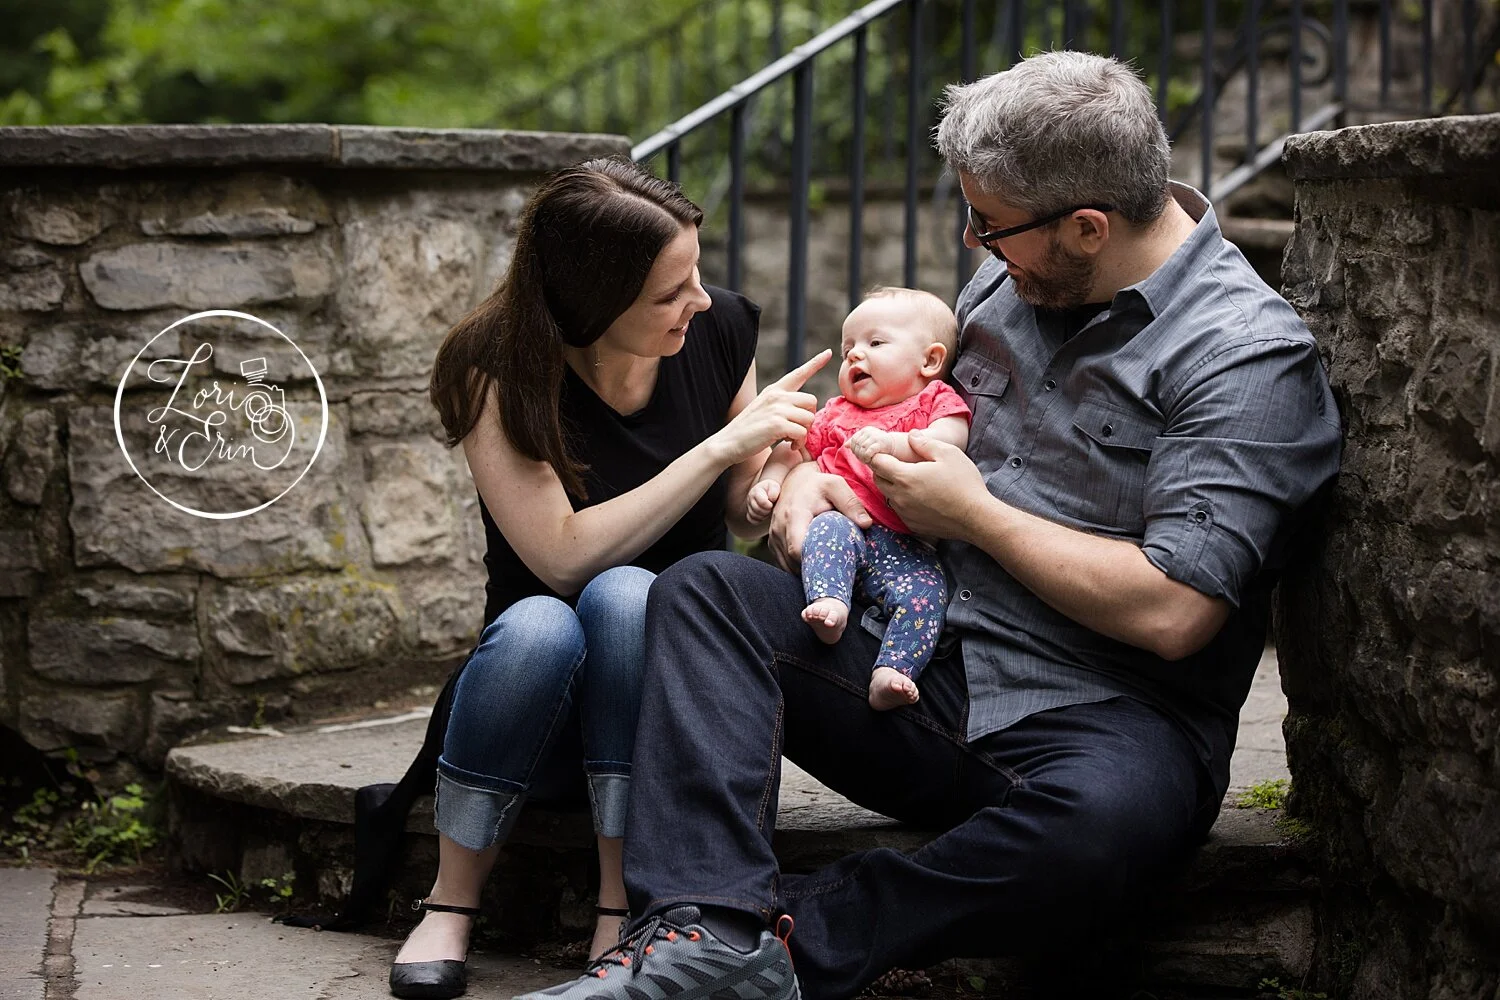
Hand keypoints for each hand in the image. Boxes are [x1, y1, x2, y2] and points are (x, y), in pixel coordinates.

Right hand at [710, 350, 829, 465]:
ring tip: (792, 440)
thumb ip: (782, 405)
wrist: (727, 443)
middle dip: (808, 418)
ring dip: (804, 433)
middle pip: (811, 401)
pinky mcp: (777, 424)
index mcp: (774, 390)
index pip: (798, 373)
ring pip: (809, 417)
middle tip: (797, 431)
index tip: (829, 353)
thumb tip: (803, 410)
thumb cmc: (747, 431)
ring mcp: (776, 409)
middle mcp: (776, 396)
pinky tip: (789, 446)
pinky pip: (802, 432)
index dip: (815, 363)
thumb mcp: (763, 409)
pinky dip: (799, 442)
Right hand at [746, 480, 779, 523]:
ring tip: (768, 510)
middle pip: (757, 510)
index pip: (762, 502)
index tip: (772, 503)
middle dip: (766, 511)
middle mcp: (750, 498)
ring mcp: (748, 506)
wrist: (769, 492)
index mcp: (756, 491)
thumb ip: (774, 490)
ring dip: (763, 516)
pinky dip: (759, 520)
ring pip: (754, 515)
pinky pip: (751, 520)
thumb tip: (771, 499)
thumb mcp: (775, 486)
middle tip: (771, 508)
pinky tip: (764, 515)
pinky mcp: (749, 512)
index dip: (769, 505)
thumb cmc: (772, 490)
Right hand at [769, 463, 871, 571]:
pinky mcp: (772, 543)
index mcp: (795, 515)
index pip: (797, 549)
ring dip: (805, 570)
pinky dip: (796, 568)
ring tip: (825, 569)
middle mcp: (779, 528)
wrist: (795, 481)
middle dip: (812, 569)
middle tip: (834, 570)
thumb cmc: (817, 484)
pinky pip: (783, 563)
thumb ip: (850, 503)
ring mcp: (773, 537)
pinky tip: (812, 565)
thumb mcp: (836, 485)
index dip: (814, 561)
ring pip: (787, 566)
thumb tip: (866, 524)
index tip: (832, 564)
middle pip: (793, 562)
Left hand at [847, 426, 890, 465]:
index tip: (858, 455)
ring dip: (862, 456)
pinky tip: (869, 460)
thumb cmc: (878, 444)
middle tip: (862, 460)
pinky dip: (867, 457)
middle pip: (858, 444)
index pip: (854, 440)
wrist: (893, 445)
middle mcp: (869, 431)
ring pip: (862, 448)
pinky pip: (869, 451)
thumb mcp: (867, 442)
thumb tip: (845, 445)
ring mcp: (874, 436)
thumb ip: (856, 443)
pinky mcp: (880, 443)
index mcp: (865, 430)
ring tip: (865, 461)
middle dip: (858, 454)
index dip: (854, 449)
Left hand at [868, 430, 989, 540]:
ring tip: (909, 478)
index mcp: (905, 477)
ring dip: (892, 485)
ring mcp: (905, 513)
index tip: (884, 450)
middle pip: (878, 479)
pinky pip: (899, 509)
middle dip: (882, 469)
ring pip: (887, 495)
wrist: (977, 518)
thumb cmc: (964, 484)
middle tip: (896, 462)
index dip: (878, 454)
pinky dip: (902, 500)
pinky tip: (918, 495)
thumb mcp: (948, 454)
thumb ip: (924, 443)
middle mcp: (900, 497)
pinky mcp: (912, 524)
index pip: (877, 463)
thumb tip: (911, 435)